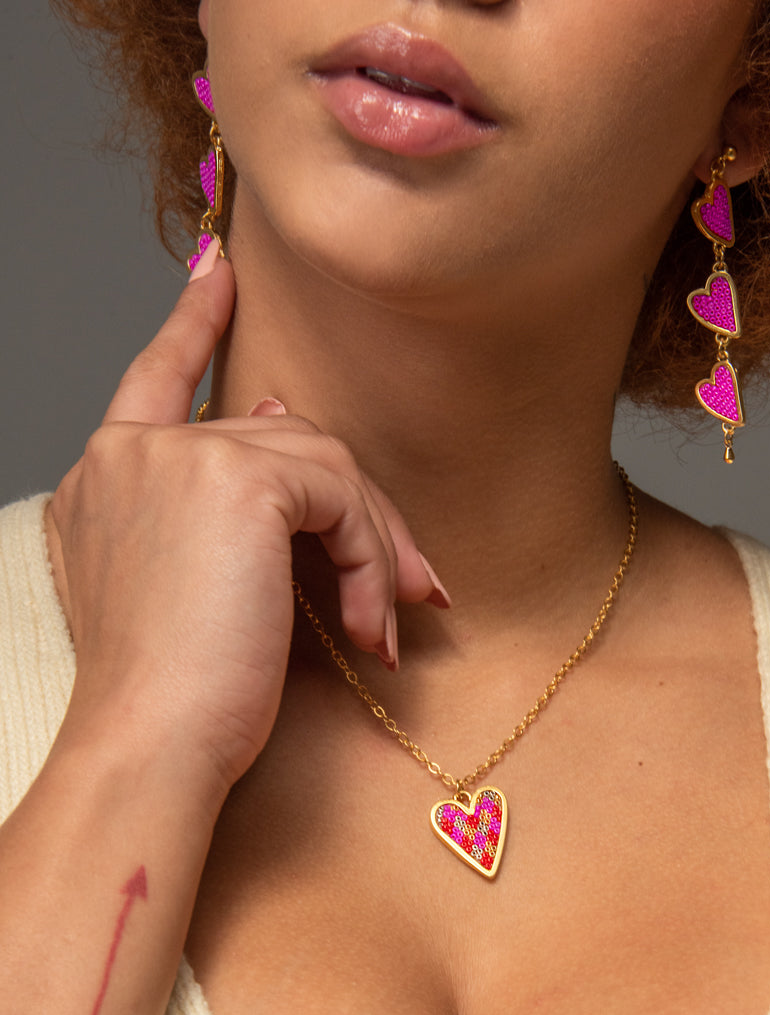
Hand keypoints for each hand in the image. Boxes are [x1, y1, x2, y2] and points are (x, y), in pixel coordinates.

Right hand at [47, 251, 446, 794]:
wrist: (149, 746)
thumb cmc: (174, 689)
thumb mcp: (194, 583)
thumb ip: (232, 496)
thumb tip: (289, 413)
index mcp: (111, 475)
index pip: (156, 375)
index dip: (192, 320)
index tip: (219, 268)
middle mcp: (136, 452)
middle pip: (288, 440)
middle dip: (360, 513)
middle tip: (413, 584)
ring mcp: (181, 458)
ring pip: (326, 468)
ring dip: (374, 549)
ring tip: (384, 623)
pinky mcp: (237, 480)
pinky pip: (343, 499)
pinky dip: (373, 561)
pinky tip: (368, 625)